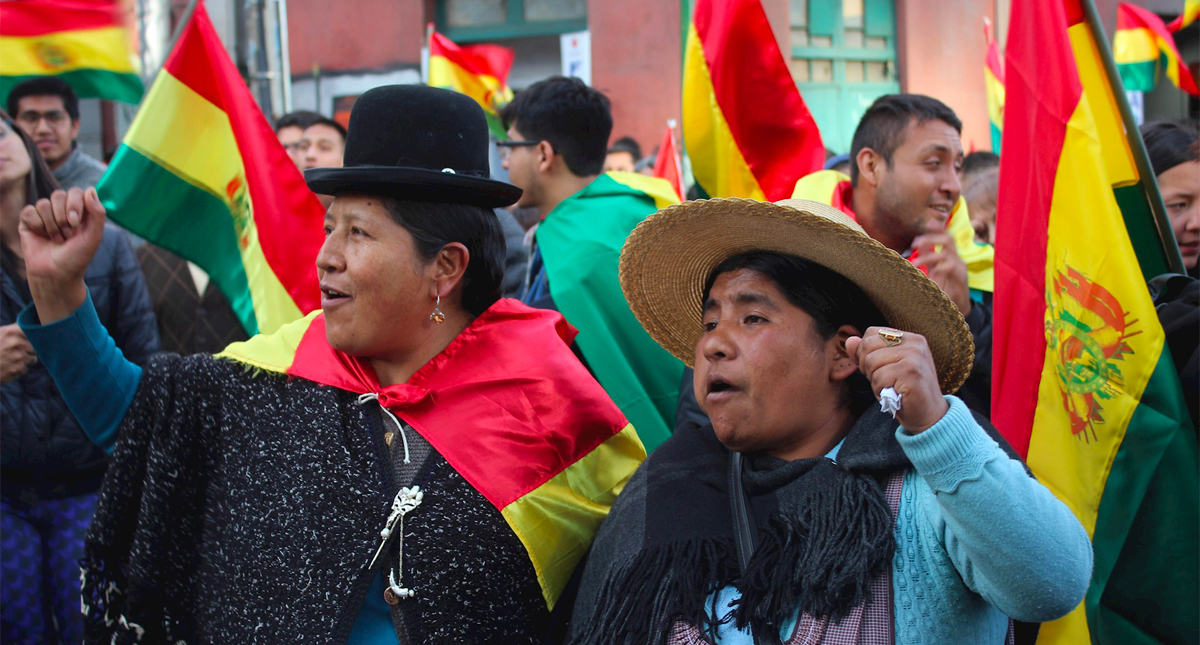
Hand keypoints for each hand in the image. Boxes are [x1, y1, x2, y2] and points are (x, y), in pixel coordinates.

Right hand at [0, 324, 35, 382]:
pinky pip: (25, 369)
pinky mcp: (17, 369)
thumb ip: (14, 329)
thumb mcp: (0, 334)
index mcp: (11, 332)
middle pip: (36, 347)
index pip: (34, 331)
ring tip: (10, 360)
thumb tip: (30, 321)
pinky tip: (8, 367)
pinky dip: (18, 369)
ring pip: (32, 359)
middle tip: (18, 352)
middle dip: (29, 350)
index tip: (36, 338)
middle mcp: (16, 343)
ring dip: (24, 361)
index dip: (36, 336)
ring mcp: (17, 357)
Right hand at [19, 188, 104, 323]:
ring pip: (44, 204)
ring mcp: (45, 214)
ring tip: (57, 239)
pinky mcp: (29, 221)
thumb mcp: (94, 236)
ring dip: (52, 225)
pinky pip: (30, 211)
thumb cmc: (77, 256)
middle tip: (68, 234)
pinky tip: (42, 236)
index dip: (76, 204)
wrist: (57, 273)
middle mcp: (62, 210)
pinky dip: (38, 225)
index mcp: (80, 211)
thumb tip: (90, 189)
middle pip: (59, 194)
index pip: (77, 192)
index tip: (77, 222)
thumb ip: (97, 213)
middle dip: (64, 216)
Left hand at [845, 326, 947, 432]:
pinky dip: (880, 390)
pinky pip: (879, 377)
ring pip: (871, 361)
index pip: (872, 332)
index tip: (876, 368)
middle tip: (883, 380)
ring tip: (890, 387)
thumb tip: (850, 340)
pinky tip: (894, 394)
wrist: (929, 416)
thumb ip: (867, 353)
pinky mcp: (911, 372)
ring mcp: (914, 356)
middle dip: (867, 366)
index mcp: (909, 338)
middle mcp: (914, 343)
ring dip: (874, 380)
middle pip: (868, 345)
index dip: (864, 351)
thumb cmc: (905, 392)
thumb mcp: (884, 368)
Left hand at [912, 227, 970, 316]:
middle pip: (948, 238)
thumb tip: (919, 245)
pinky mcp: (960, 277)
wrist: (956, 309)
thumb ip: (928, 257)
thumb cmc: (944, 289)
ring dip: (929, 256)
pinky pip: (951, 266)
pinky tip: (930, 272)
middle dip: (931, 237)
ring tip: (915, 264)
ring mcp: (960, 267)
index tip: (928, 222)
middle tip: (915, 243)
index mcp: (950, 255)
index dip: (939, 227)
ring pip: (947, 253)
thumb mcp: (933, 271)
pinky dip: (939, 266)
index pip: (946, 236)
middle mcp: (956, 258)